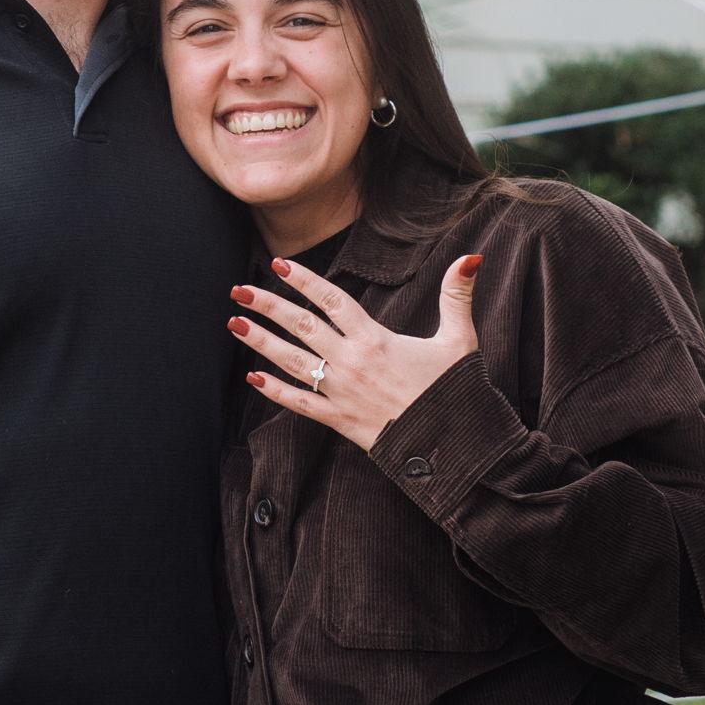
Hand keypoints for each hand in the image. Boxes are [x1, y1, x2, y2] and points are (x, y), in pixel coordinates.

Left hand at [230, 252, 482, 451]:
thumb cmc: (456, 392)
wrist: (454, 447)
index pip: (333, 301)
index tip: (278, 265)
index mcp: (376, 340)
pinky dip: (275, 391)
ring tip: (234, 324)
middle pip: (302, 326)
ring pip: (292, 361)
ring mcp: (341, 392)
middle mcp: (352, 363)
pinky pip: (300, 403)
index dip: (304, 281)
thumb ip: (456, 297)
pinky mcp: (339, 420)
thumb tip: (470, 258)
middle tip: (238, 291)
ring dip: (261, 342)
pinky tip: (253, 379)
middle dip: (268, 306)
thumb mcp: (459, 340)